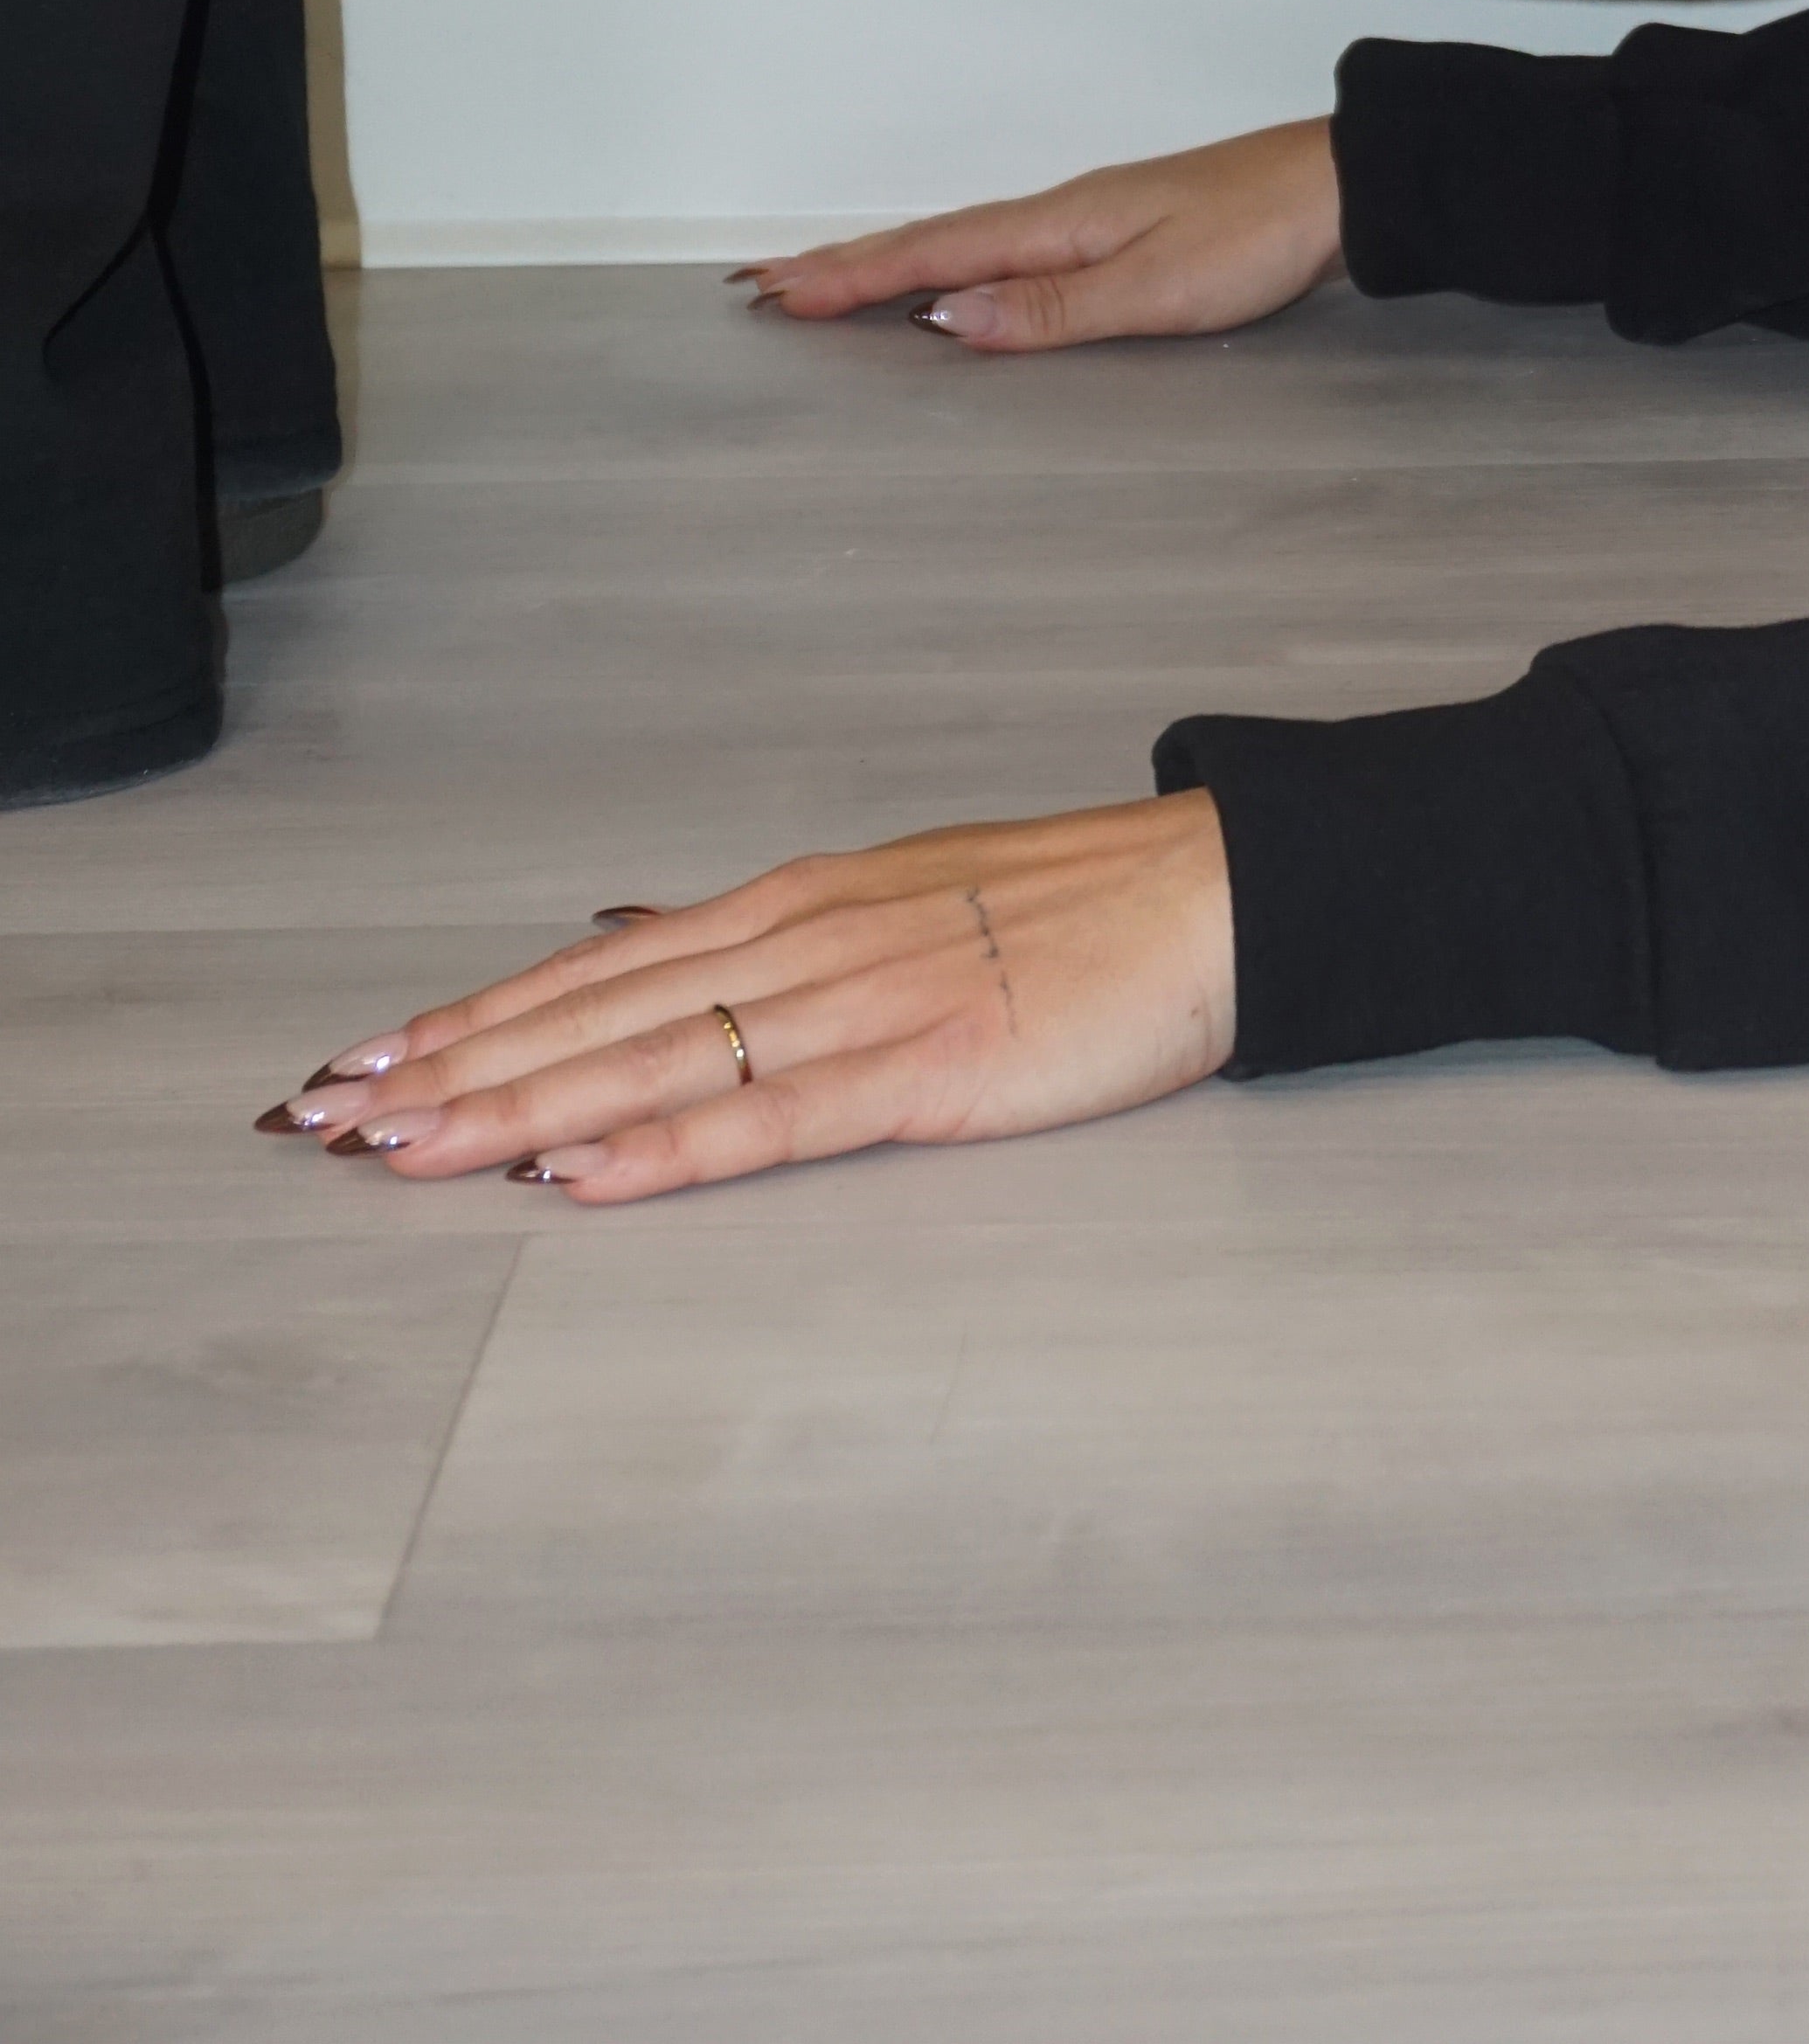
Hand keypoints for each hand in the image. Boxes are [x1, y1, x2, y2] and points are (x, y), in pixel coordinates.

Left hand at [256, 793, 1235, 1200]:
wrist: (1215, 894)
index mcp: (800, 902)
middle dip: (454, 1070)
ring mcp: (861, 1003)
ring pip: (656, 1063)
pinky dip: (670, 1150)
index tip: (369, 1059)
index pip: (597, 970)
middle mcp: (805, 940)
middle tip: (329, 1118)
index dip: (476, 1017)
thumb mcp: (901, 898)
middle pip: (596, 1015)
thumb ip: (771, 938)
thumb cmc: (1072, 910)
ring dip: (519, 1109)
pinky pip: (774, 1120)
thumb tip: (636, 952)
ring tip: (408, 1150)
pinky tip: (587, 1177)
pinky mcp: (928, 1071)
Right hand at [733, 117, 1346, 350]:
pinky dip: (952, 262)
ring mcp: (1085, 223)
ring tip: (826, 282)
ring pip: (962, 244)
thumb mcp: (1156, 286)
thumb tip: (946, 319)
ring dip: (890, 263)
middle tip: (765, 285)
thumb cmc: (1260, 231)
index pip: (932, 253)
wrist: (1337, 189)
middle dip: (846, 266)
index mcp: (1058, 225)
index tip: (777, 291)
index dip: (853, 278)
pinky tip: (946, 282)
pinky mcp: (1115, 235)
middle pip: (931, 241)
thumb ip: (1050, 309)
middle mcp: (1060, 216)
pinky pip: (1004, 250)